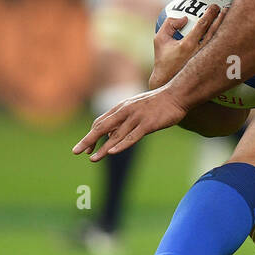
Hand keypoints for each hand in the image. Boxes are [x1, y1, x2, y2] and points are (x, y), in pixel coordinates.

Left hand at [74, 86, 189, 160]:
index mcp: (122, 107)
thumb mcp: (138, 106)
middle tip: (76, 152)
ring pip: (115, 135)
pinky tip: (112, 152)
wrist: (177, 95)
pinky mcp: (148, 125)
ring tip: (92, 159)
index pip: (101, 122)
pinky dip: (121, 144)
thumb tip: (114, 131)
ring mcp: (136, 118)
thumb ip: (125, 117)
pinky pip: (132, 136)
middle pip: (102, 128)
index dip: (91, 135)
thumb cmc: (159, 102)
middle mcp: (125, 112)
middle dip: (88, 141)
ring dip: (103, 148)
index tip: (86, 148)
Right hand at [149, 4, 223, 88]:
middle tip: (226, 8)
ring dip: (226, 28)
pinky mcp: (210, 67)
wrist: (167, 83)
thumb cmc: (163, 61)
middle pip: (216, 32)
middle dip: (222, 18)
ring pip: (220, 42)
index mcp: (188, 45)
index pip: (203, 25)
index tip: (214, 6)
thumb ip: (169, 24)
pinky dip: (226, 42)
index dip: (210, 14)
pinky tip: (231, 34)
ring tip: (231, 19)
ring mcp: (206, 61)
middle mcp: (200, 53)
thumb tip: (185, 18)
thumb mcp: (160, 40)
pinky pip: (220, 51)